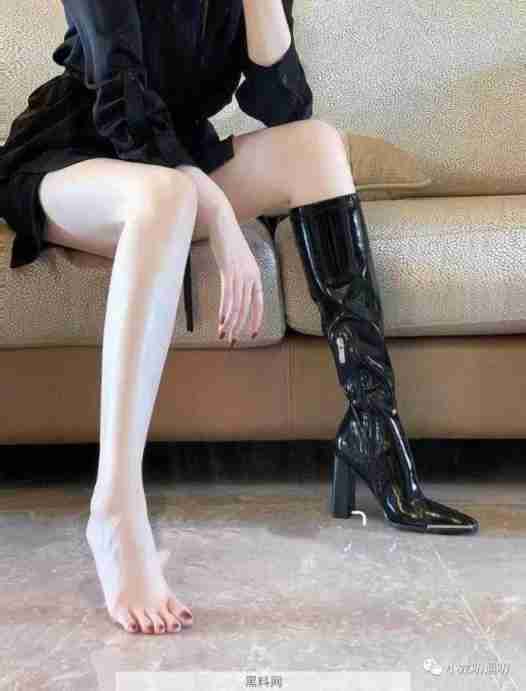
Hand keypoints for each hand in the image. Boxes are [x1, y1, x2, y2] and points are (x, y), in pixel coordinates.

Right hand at [208, 200, 263, 344]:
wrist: (222, 222)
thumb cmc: (227, 242)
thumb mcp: (237, 261)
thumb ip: (238, 276)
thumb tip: (233, 290)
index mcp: (256, 276)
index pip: (259, 304)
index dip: (256, 320)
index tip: (251, 335)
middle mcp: (251, 276)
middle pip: (246, 308)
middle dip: (239, 327)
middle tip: (231, 341)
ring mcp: (241, 274)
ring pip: (237, 305)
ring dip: (230, 323)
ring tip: (223, 335)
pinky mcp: (229, 270)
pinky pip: (228, 295)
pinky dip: (225, 310)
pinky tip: (221, 321)